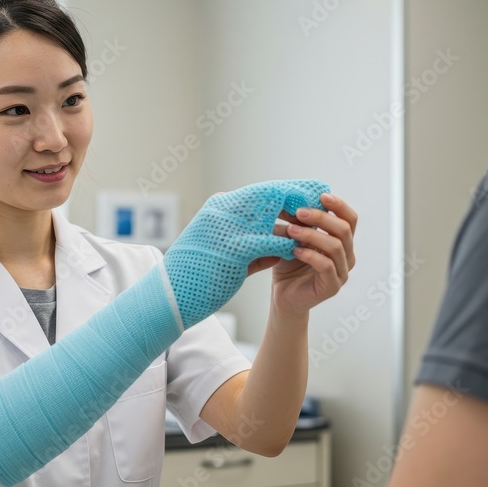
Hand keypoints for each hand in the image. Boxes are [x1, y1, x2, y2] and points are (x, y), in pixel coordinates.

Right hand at [163, 180, 329, 327]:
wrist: (172, 294)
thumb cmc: (194, 273)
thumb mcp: (220, 248)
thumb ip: (248, 240)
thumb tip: (279, 240)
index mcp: (217, 207)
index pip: (258, 193)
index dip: (283, 194)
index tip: (303, 197)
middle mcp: (222, 212)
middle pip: (267, 198)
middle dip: (293, 201)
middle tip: (315, 205)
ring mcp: (228, 228)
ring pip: (270, 218)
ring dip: (292, 223)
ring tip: (312, 229)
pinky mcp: (235, 249)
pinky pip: (269, 243)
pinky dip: (285, 246)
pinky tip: (298, 251)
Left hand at [248, 193, 357, 316]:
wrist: (283, 295)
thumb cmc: (289, 265)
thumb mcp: (293, 239)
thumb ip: (298, 222)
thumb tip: (292, 200)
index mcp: (342, 242)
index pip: (350, 219)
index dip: (339, 205)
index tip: (321, 195)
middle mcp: (347, 256)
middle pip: (344, 230)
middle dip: (321, 217)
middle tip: (298, 211)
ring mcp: (342, 273)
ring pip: (335, 246)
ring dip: (311, 234)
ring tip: (290, 230)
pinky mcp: (332, 287)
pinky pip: (326, 266)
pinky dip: (310, 255)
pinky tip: (294, 250)